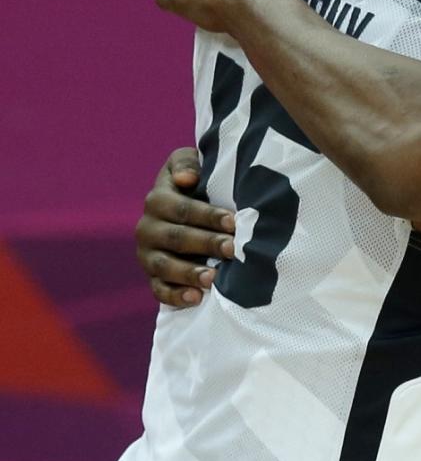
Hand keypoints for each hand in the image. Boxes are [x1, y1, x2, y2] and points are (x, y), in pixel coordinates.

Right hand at [137, 148, 235, 307]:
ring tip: (214, 278)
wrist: (185, 215)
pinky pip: (159, 290)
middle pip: (177, 238)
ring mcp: (148, 255)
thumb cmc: (196, 185)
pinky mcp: (153, 278)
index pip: (182, 209)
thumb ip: (186, 163)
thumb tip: (187, 178)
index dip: (208, 215)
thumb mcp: (189, 165)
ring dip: (189, 273)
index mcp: (157, 200)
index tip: (233, 222)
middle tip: (233, 250)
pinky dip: (176, 296)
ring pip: (165, 266)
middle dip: (206, 244)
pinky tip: (196, 298)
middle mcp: (147, 228)